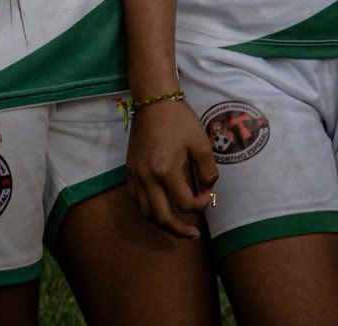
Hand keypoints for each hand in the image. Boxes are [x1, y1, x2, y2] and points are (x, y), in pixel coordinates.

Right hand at [124, 98, 218, 238]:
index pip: (184, 203)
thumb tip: (207, 190)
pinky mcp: (129, 172)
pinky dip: (149, 210)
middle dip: (178, 230)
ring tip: (178, 226)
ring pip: (146, 212)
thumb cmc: (180, 121)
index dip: (200, 205)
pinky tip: (160, 209)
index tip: (207, 195)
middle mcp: (147, 178)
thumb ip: (208, 170)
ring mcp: (135, 176)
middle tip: (193, 235)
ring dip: (162, 223)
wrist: (154, 103)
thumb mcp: (201, 143)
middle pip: (161, 217)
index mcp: (166, 170)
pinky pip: (136, 200)